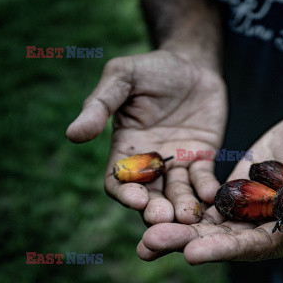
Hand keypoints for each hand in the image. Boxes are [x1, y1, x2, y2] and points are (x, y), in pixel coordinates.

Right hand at [66, 50, 226, 223]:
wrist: (192, 64)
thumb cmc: (152, 68)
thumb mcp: (122, 78)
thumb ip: (100, 105)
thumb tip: (72, 134)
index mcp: (125, 149)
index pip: (118, 181)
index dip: (125, 193)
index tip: (136, 200)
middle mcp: (150, 162)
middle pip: (149, 195)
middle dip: (156, 209)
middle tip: (165, 218)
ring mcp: (177, 163)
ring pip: (178, 193)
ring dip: (182, 206)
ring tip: (189, 216)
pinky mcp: (201, 158)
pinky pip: (204, 179)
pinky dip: (206, 188)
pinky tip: (210, 195)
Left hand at [138, 109, 282, 262]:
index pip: (253, 247)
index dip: (222, 250)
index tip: (191, 251)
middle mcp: (265, 226)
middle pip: (222, 238)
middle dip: (187, 241)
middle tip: (150, 243)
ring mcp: (249, 205)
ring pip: (209, 220)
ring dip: (177, 225)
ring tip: (144, 229)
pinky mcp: (238, 184)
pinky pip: (209, 194)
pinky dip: (185, 200)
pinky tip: (157, 200)